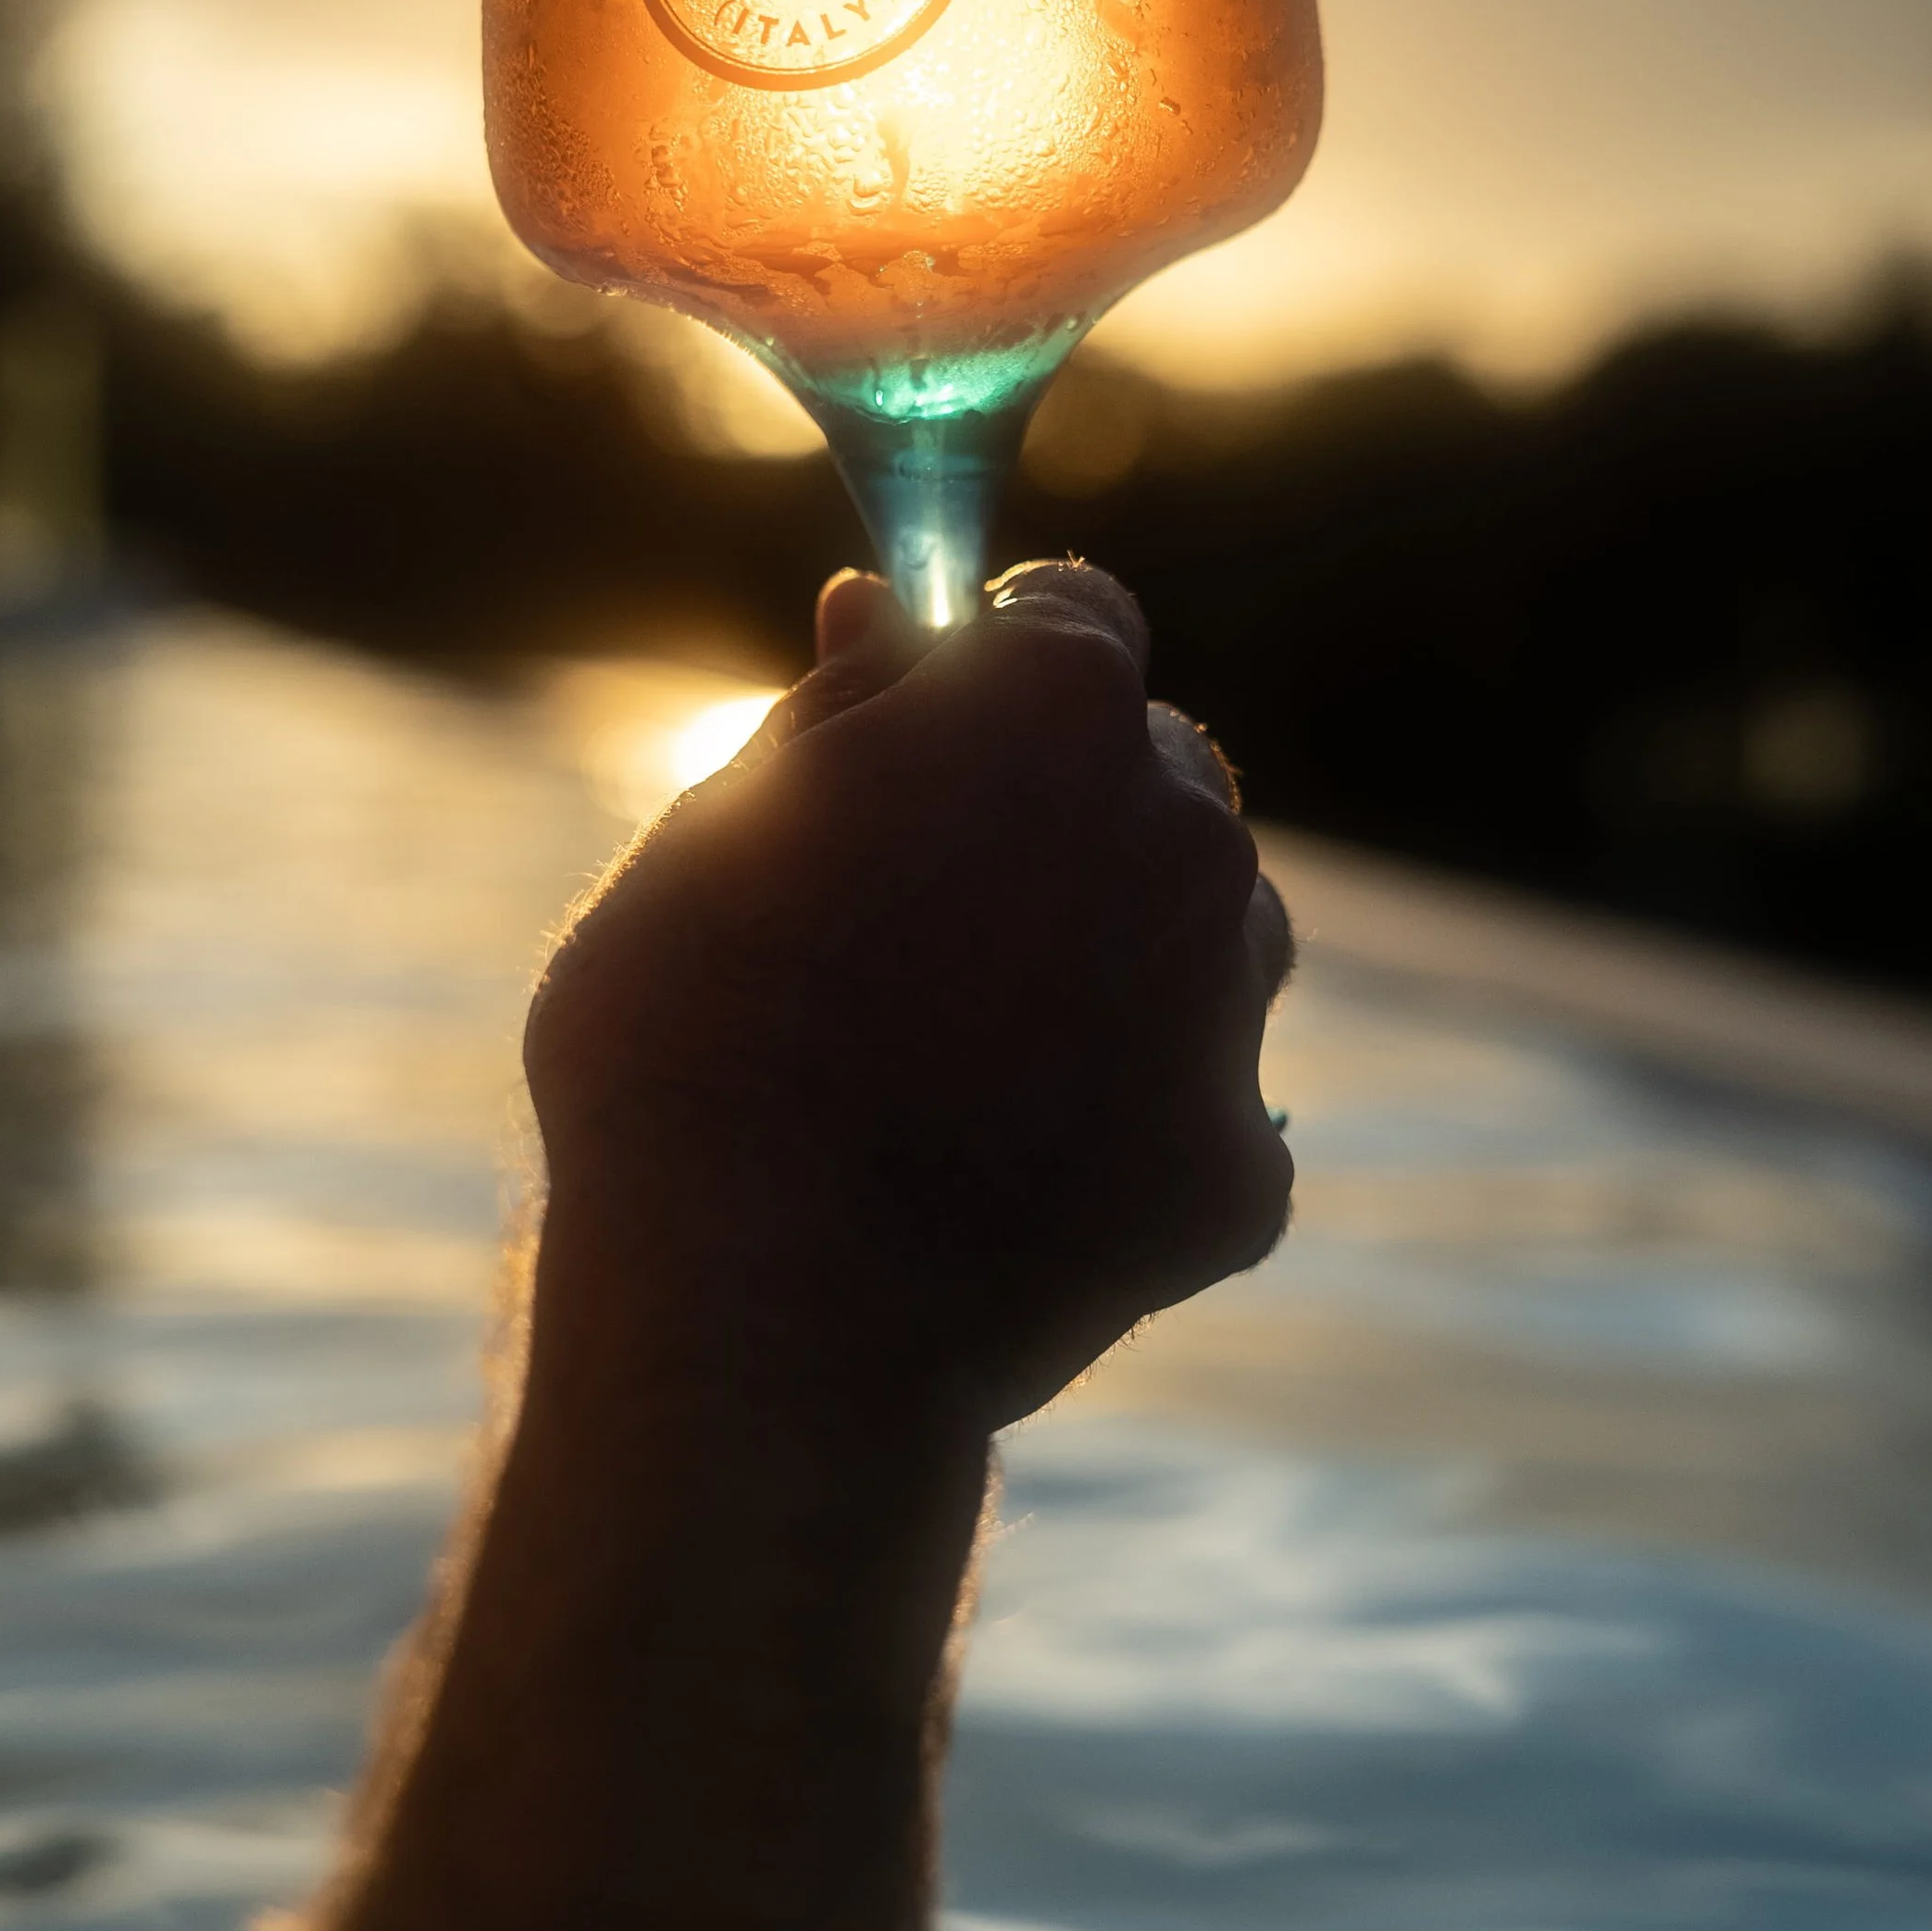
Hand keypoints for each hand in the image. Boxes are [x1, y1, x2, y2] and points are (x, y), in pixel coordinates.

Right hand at [526, 560, 1292, 1429]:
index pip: (1073, 620)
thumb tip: (884, 615)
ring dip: (1119, 970)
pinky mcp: (1244, 1168)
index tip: (925, 746)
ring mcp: (1231, 1005)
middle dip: (1062, 823)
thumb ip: (838, 713)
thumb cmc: (687, 1040)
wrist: (751, 1316)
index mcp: (1054, 703)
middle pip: (1154, 779)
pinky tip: (1002, 1191)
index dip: (993, 679)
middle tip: (914, 935)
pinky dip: (1124, 1144)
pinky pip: (1197, 1120)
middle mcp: (1186, 827)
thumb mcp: (713, 829)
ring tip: (953, 1071)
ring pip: (1208, 940)